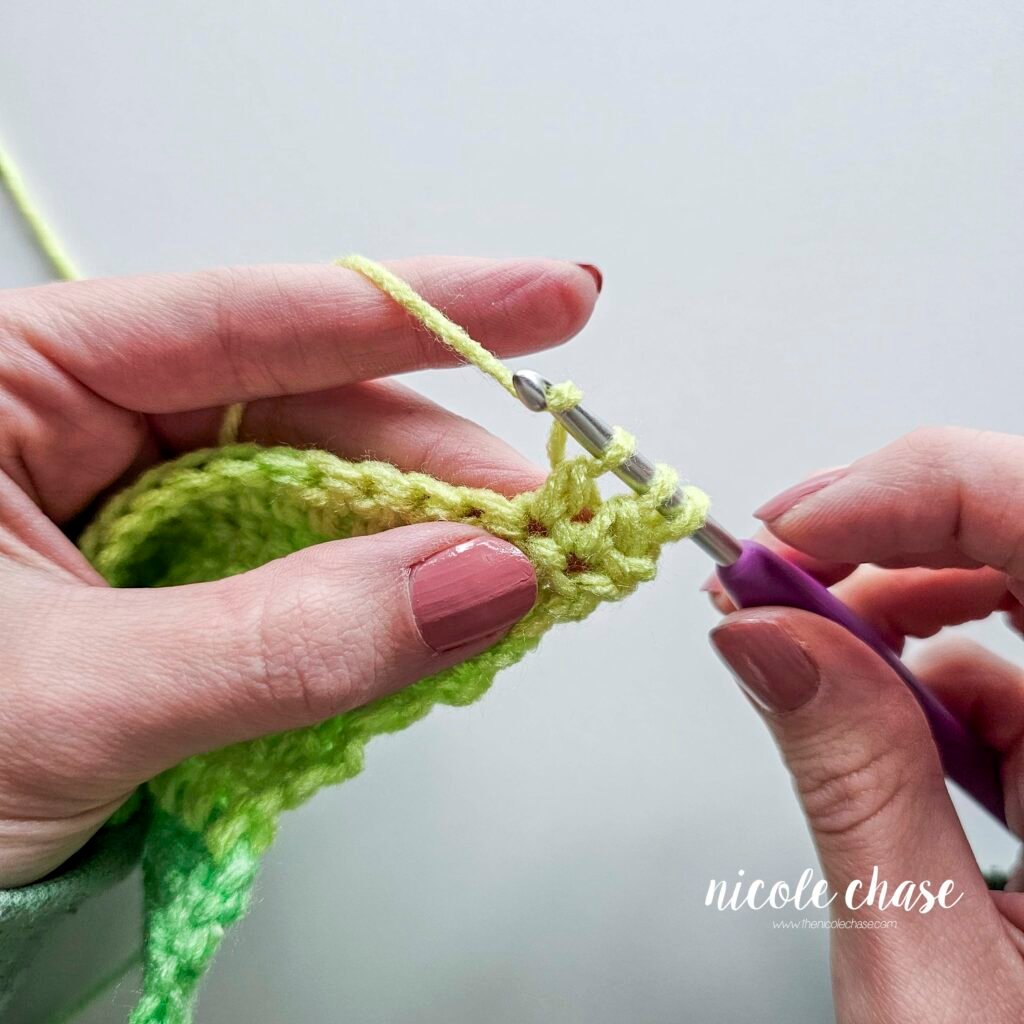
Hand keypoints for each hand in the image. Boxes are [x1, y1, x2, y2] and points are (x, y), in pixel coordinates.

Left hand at [0, 257, 599, 885]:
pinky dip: (376, 595)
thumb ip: (282, 642)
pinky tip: (439, 608)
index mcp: (14, 387)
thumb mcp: (73, 701)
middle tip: (553, 514)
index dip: (416, 310)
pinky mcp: (174, 584)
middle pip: (307, 413)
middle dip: (438, 467)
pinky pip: (301, 566)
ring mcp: (135, 508)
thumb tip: (477, 581)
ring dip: (421, 538)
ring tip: (518, 570)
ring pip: (315, 495)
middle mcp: (81, 429)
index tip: (555, 299)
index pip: (247, 321)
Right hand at [707, 428, 1023, 1021]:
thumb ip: (850, 782)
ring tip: (804, 644)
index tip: (792, 532)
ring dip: (905, 603)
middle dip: (895, 534)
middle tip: (777, 572)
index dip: (917, 493)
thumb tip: (763, 636)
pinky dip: (932, 674)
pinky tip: (874, 720)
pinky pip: (1023, 674)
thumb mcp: (933, 975)